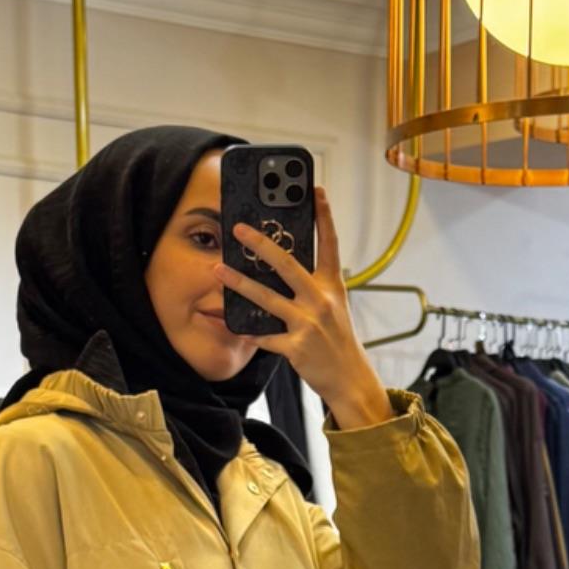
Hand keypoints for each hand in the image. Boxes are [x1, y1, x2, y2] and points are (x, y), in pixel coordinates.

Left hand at [223, 185, 392, 430]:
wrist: (350, 379)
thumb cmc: (338, 341)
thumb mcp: (334, 307)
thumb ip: (314, 286)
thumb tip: (284, 266)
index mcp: (332, 286)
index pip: (330, 244)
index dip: (324, 215)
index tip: (316, 190)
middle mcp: (321, 300)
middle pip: (287, 264)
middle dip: (261, 244)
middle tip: (239, 229)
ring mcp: (308, 324)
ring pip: (267, 298)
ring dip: (239, 283)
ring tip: (218, 270)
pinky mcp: (296, 348)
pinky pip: (266, 337)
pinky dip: (250, 333)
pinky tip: (236, 326)